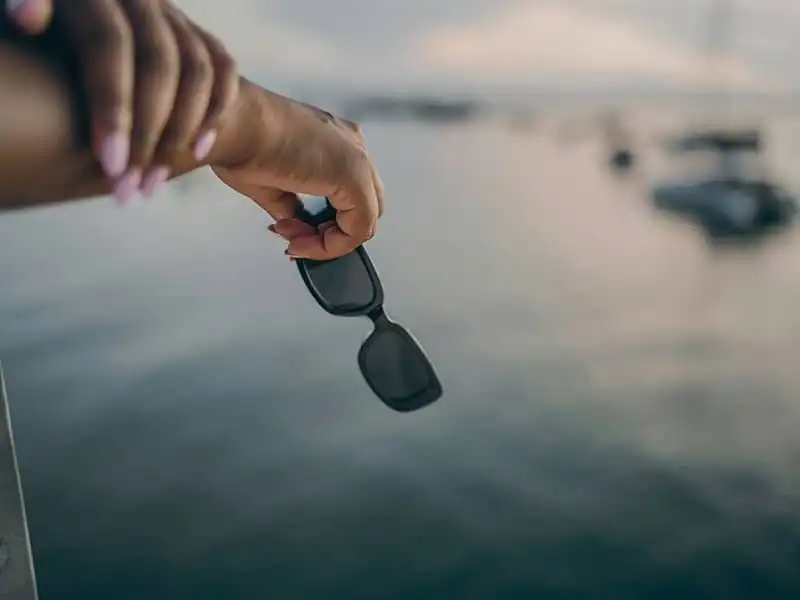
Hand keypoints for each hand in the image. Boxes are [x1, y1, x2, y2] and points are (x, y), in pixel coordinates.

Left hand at [5, 0, 238, 201]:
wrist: (83, 31)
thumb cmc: (44, 44)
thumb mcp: (31, 30)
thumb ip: (26, 11)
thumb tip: (27, 17)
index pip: (107, 43)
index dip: (113, 106)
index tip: (109, 166)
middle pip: (157, 65)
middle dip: (146, 137)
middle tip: (127, 191)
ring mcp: (172, 16)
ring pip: (195, 73)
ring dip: (178, 137)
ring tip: (153, 184)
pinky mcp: (198, 36)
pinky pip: (222, 71)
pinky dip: (214, 114)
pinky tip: (196, 153)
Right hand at [212, 85, 385, 260]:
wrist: (235, 122)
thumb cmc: (242, 139)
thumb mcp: (271, 183)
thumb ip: (293, 206)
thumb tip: (296, 224)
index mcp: (335, 143)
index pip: (348, 197)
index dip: (323, 226)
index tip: (291, 232)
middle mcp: (352, 147)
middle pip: (362, 210)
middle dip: (328, 234)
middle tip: (295, 240)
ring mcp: (357, 160)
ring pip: (364, 222)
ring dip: (327, 242)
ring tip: (292, 239)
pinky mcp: (354, 175)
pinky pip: (360, 228)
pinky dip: (331, 245)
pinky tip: (301, 241)